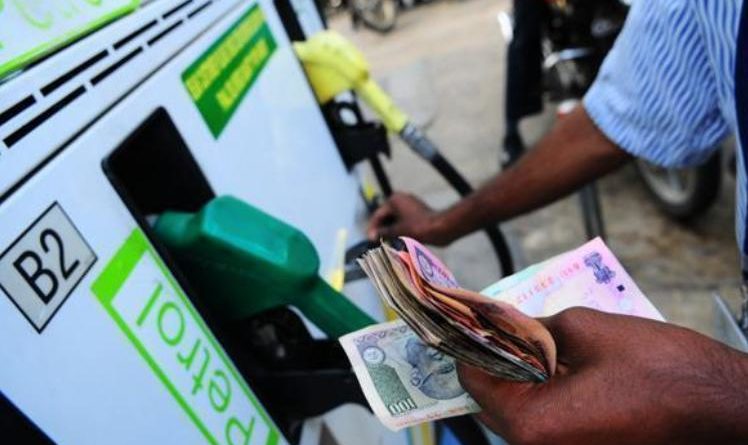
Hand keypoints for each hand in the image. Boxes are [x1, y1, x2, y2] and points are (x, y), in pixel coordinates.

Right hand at [367, 192, 450, 245]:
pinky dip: (399, 231)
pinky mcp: (417, 214)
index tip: (369, 239)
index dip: (372, 228)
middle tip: (376, 242)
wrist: (440, 228)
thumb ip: (382, 232)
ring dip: (390, 232)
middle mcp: (401, 200)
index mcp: (394, 200)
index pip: (378, 214)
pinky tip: (396, 242)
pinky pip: (403, 222)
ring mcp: (410, 206)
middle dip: (382, 230)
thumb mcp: (397, 230)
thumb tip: (373, 235)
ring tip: (386, 244)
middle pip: (386, 217)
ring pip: (395, 220)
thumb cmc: (417, 227)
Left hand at [457, 308, 747, 444]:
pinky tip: (555, 362)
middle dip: (494, 357)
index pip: (474, 380)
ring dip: (519, 374)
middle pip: (492, 399)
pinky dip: (543, 391)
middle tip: (496, 321)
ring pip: (519, 410)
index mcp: (532, 423)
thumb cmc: (661, 368)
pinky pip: (546, 420)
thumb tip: (509, 326)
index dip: (468, 343)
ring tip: (527, 335)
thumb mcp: (586, 328)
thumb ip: (533, 328)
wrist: (723, 406)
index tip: (467, 317)